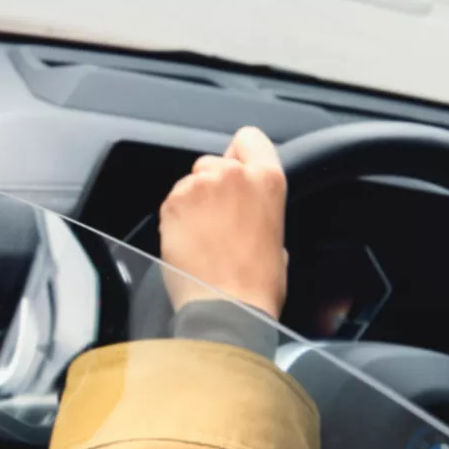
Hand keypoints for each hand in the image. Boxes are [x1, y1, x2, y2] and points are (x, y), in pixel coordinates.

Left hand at [159, 126, 288, 318]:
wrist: (227, 309)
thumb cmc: (257, 286)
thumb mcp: (277, 238)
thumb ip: (261, 209)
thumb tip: (247, 212)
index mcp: (268, 181)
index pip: (250, 138)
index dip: (240, 156)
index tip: (236, 174)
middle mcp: (234, 176)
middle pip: (213, 162)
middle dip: (212, 186)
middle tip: (219, 222)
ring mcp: (200, 188)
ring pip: (189, 183)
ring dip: (192, 204)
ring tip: (204, 240)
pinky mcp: (172, 205)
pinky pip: (172, 202)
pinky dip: (176, 220)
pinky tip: (189, 245)